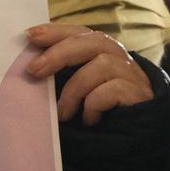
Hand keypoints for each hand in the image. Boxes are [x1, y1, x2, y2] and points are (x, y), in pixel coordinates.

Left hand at [23, 23, 153, 125]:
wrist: (137, 139)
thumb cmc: (102, 113)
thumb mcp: (79, 91)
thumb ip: (62, 77)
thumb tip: (31, 69)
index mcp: (104, 51)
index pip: (80, 32)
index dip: (56, 31)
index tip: (30, 35)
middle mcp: (120, 57)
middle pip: (92, 41)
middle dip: (59, 53)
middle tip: (33, 71)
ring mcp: (132, 74)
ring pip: (102, 64)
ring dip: (74, 89)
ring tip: (62, 113)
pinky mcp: (139, 94)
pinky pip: (112, 90)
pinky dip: (93, 104)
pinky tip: (89, 120)